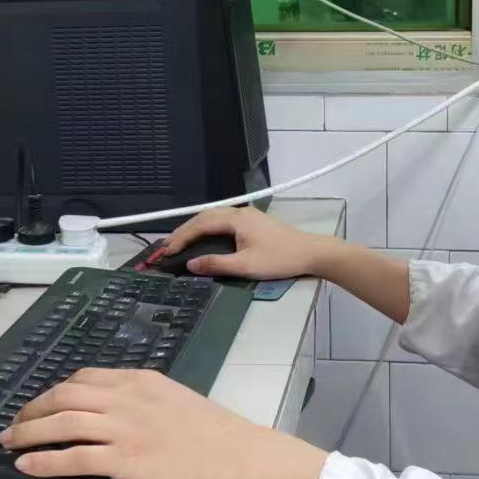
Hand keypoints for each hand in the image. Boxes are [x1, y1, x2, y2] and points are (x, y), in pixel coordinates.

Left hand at [0, 368, 328, 478]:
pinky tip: (27, 465)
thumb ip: (139, 397)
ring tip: (10, 441)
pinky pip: (74, 457)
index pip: (84, 377)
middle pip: (65, 395)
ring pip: (62, 422)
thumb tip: (111, 406)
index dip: (55, 391)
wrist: (233, 453)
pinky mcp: (124, 458)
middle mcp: (125, 398)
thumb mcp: (171, 397)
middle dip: (33, 408)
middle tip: (14, 423)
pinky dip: (45, 460)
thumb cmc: (209, 430)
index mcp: (137, 381)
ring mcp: (123, 428)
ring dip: (29, 432)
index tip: (41, 403)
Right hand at [157, 206, 336, 280]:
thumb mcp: (246, 266)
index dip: (181, 238)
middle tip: (167, 246)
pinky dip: (207, 229)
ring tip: (180, 242)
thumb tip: (190, 264)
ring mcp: (247, 215)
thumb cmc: (280, 259)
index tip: (167, 251)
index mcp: (236, 219)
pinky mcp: (253, 222)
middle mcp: (239, 212)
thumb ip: (216, 264)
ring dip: (195, 228)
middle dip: (184, 231)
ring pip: (213, 217)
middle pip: (204, 217)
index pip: (200, 225)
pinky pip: (222, 221)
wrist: (311, 253)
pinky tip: (204, 238)